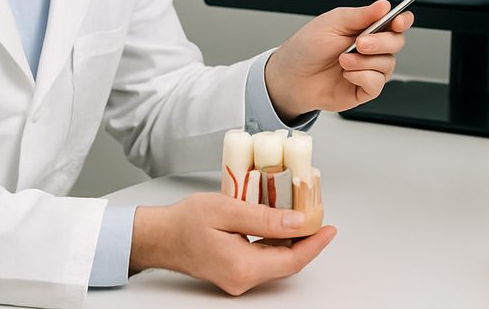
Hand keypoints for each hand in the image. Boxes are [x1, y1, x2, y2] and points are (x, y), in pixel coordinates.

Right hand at [130, 193, 335, 294]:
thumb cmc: (185, 221)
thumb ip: (264, 218)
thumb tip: (297, 222)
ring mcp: (237, 279)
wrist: (159, 236)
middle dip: (306, 240)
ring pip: (276, 261)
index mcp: (242, 266)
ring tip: (301, 215)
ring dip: (291, 240)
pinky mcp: (234, 273)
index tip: (329, 228)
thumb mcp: (227, 209)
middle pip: (287, 262)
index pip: (292, 260)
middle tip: (318, 216)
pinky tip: (278, 223)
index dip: (315, 244)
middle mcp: (242, 279)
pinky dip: (275, 242)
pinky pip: (263, 259)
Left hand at [265, 0, 411, 118]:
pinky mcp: (364, 89)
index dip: (402, 21)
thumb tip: (384, 5)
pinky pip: (377, 83)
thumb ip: (361, 15)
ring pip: (388, 64)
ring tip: (342, 60)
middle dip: (381, 42)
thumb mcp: (332, 23)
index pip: (394, 23)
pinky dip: (362, 77)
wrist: (290, 77)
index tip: (399, 21)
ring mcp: (368, 69)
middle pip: (396, 43)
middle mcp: (370, 49)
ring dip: (364, 62)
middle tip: (360, 43)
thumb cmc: (306, 48)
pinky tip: (347, 74)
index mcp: (364, 28)